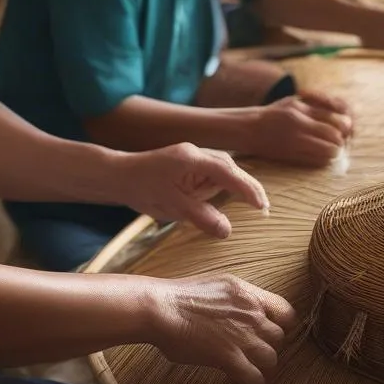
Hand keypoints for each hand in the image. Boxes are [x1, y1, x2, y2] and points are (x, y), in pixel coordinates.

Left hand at [116, 143, 269, 239]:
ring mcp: (191, 156)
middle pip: (229, 167)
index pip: (227, 172)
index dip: (247, 188)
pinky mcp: (187, 163)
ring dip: (236, 185)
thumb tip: (228, 230)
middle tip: (264, 208)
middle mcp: (195, 153)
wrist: (118, 175)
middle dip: (247, 186)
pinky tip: (228, 198)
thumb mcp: (172, 207)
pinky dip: (222, 184)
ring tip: (253, 204)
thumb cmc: (142, 189)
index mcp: (192, 159)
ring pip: (222, 169)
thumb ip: (201, 217)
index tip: (262, 206)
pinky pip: (211, 172)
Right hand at [146, 273, 296, 383]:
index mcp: (246, 292)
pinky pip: (255, 378)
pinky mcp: (230, 357)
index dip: (281, 325)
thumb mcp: (217, 284)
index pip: (286, 311)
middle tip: (252, 352)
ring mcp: (242, 336)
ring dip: (260, 366)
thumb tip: (240, 309)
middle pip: (279, 337)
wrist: (162, 307)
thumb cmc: (180, 296)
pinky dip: (251, 383)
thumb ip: (236, 298)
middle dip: (267, 346)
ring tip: (248, 368)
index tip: (268, 331)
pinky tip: (239, 382)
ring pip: (271, 359)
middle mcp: (250, 312)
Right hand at [244, 91, 351, 165]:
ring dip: (333, 151)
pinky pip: (317, 162)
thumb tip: (346, 121)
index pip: (333, 122)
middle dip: (340, 141)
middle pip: (334, 139)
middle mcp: (298, 127)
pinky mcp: (292, 157)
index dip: (343, 128)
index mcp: (299, 111)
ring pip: (328, 153)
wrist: (249, 130)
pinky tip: (320, 155)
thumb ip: (318, 109)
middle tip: (338, 140)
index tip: (342, 129)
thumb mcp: (293, 103)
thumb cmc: (274, 114)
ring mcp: (295, 143)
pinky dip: (324, 160)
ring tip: (330, 148)